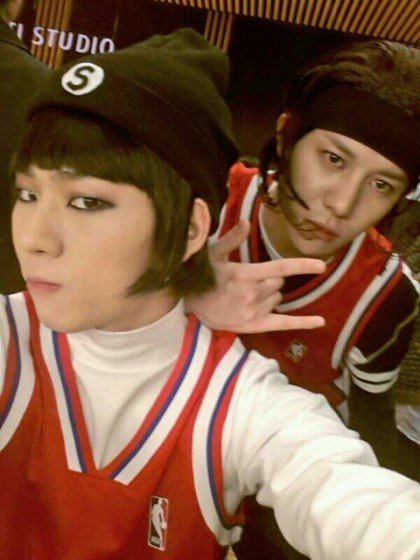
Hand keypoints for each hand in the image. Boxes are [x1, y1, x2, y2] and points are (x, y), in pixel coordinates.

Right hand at [186, 221, 326, 332]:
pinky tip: (320, 321)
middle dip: (271, 279)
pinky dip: (303, 323)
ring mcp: (253, 312)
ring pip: (278, 298)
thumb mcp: (213, 255)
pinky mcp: (253, 325)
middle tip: (250, 281)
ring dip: (270, 294)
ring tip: (247, 295)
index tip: (321, 265)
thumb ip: (232, 239)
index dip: (302, 266)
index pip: (280, 268)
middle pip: (279, 283)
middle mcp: (251, 294)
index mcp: (244, 274)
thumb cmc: (203, 277)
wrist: (189, 306)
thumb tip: (246, 222)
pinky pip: (283, 323)